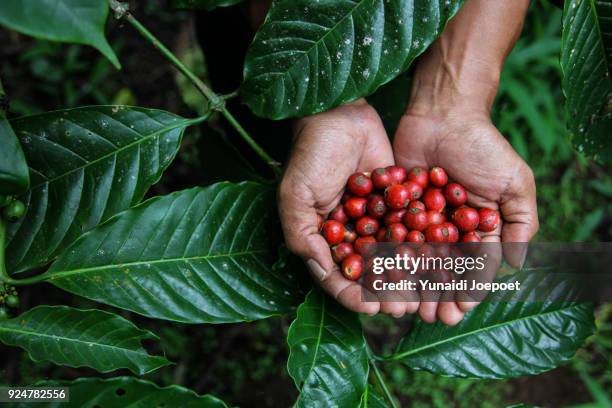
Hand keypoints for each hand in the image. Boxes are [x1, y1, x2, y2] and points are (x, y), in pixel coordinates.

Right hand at [278, 100, 417, 316]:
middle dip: (385, 291)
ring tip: (424, 292)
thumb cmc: (311, 153)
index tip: (371, 307)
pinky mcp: (395, 203)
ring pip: (392, 255)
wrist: (341, 114)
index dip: (353, 295)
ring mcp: (373, 220)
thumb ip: (303, 235)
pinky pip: (409, 229)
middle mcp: (349, 234)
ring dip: (407, 276)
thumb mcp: (296, 195)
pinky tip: (438, 260)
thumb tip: (323, 272)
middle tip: (404, 306)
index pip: (336, 276)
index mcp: (322, 238)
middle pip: (368, 272)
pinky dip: (422, 245)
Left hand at [393, 108, 538, 323]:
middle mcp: (450, 229)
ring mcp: (423, 221)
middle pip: (444, 269)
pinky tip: (384, 279)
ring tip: (407, 307)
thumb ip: (520, 222)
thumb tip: (516, 264)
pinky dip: (389, 259)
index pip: (475, 266)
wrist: (444, 115)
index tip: (461, 309)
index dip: (469, 289)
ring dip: (413, 285)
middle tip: (431, 317)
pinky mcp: (398, 209)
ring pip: (416, 260)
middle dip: (439, 294)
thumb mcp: (514, 183)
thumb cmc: (484, 147)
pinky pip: (394, 238)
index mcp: (480, 228)